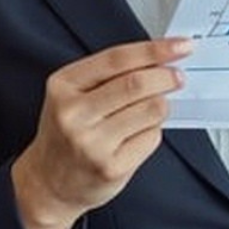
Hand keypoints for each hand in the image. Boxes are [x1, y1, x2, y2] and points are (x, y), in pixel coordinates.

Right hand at [11, 37, 190, 228]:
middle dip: (166, 77)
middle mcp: (74, 114)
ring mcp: (92, 143)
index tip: (180, 45)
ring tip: (150, 109)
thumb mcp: (72, 95)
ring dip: (161, 105)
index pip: (117, 59)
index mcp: (63, 86)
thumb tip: (159, 61)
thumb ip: (109, 76)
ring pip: (151, 110)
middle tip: (177, 77)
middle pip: (137, 84)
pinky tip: (138, 134)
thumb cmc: (65, 133)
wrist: (48, 183)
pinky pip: (152, 138)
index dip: (154, 50)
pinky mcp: (111, 168)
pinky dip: (154, 131)